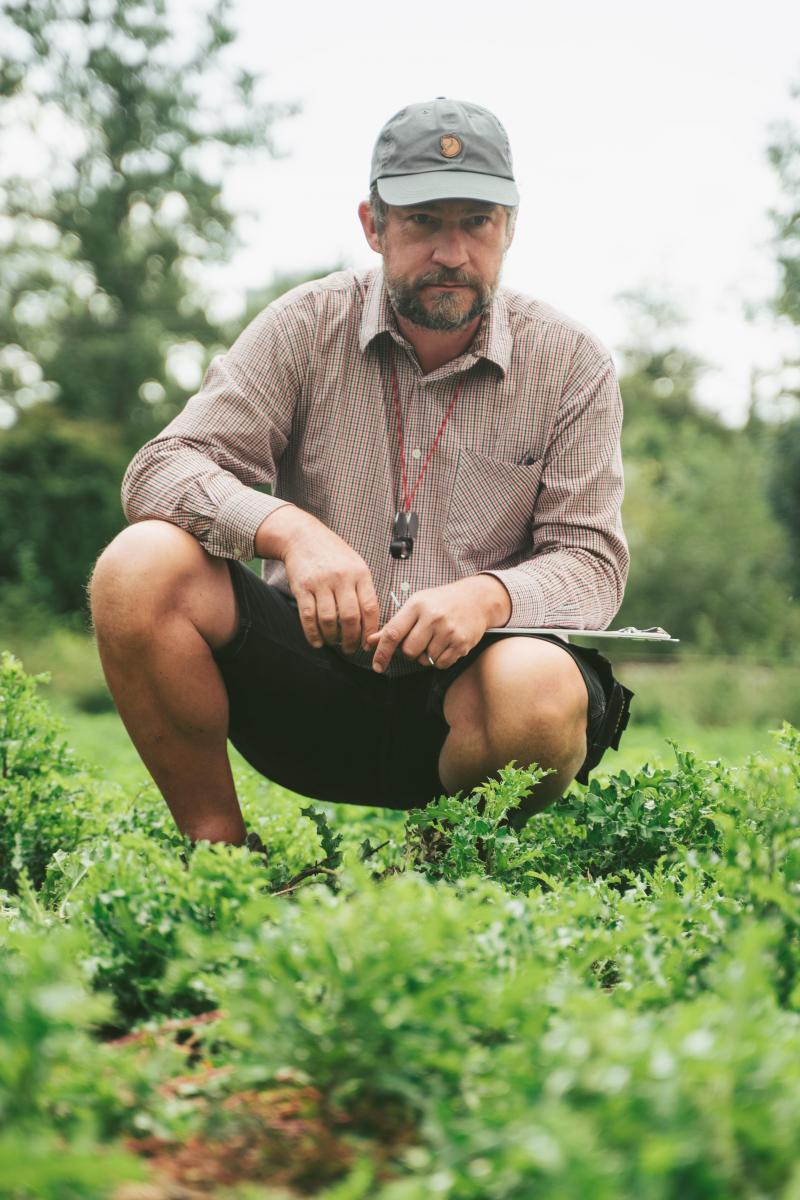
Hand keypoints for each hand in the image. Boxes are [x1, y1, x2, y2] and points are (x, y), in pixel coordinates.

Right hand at [255, 505, 379, 653]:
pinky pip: (308, 616)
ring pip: (329, 620)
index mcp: (360, 573)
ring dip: (332, 637)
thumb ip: (363, 589)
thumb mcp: (355, 564)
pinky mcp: (302, 587)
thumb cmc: (333, 554)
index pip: (370, 608)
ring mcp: (321, 582)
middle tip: (351, 649)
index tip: (368, 642)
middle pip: (350, 618)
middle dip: (352, 639)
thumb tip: (371, 622)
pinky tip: (317, 641)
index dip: (370, 630)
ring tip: (334, 642)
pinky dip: (313, 633)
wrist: (303, 536)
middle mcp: (341, 578)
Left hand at [366, 575, 511, 672]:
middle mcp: (432, 617)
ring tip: (435, 639)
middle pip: (408, 651)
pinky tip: (445, 644)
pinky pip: (441, 664)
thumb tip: (370, 641)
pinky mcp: (461, 643)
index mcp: (417, 605)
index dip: (382, 652)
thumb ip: (394, 625)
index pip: (393, 633)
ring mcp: (448, 631)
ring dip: (426, 656)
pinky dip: (439, 660)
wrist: (476, 599)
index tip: (377, 666)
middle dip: (410, 652)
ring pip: (425, 660)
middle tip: (419, 641)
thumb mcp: (416, 605)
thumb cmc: (441, 602)